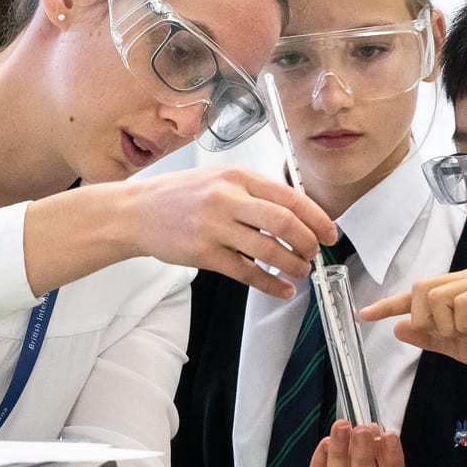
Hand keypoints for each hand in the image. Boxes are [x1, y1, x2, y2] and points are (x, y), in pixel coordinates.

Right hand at [126, 166, 337, 297]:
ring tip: (300, 271)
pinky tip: (281, 289)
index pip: (290, 197)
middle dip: (308, 242)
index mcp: (237, 176)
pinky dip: (269, 284)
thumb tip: (298, 213)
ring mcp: (214, 227)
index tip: (330, 233)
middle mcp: (227, 198)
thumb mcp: (220, 179)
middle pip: (284, 222)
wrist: (136, 212)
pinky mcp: (203, 254)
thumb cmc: (181, 195)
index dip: (317, 218)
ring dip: (292, 264)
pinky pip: (245, 272)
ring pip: (267, 249)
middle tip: (314, 253)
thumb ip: (255, 192)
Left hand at [359, 266, 466, 386]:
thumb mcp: (459, 348)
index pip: (416, 293)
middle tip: (450, 336)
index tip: (364, 315)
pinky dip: (463, 323)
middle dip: (424, 319)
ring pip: (436, 295)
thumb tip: (397, 327)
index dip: (389, 304)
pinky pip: (460, 301)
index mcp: (458, 290)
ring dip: (446, 325)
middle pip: (420, 289)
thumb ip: (430, 337)